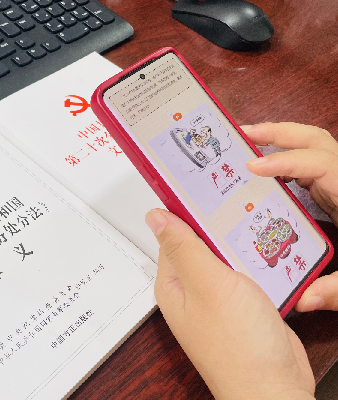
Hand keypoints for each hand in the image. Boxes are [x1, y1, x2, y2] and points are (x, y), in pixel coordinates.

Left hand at [147, 209, 314, 399]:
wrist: (273, 386)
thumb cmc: (238, 344)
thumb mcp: (208, 283)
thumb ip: (183, 247)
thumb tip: (155, 216)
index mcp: (173, 285)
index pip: (171, 236)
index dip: (184, 211)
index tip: (196, 187)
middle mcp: (191, 292)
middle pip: (198, 245)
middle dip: (213, 225)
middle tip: (229, 199)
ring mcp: (217, 301)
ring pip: (223, 259)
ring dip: (235, 243)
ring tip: (249, 219)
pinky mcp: (242, 308)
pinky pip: (243, 275)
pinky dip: (252, 262)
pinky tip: (263, 250)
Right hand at [242, 122, 337, 311]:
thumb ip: (337, 289)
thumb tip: (302, 299)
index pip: (318, 163)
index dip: (285, 161)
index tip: (253, 166)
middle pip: (314, 140)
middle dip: (277, 133)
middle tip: (242, 134)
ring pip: (311, 148)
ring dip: (279, 141)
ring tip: (245, 142)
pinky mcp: (334, 193)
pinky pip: (306, 168)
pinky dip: (282, 162)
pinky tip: (261, 173)